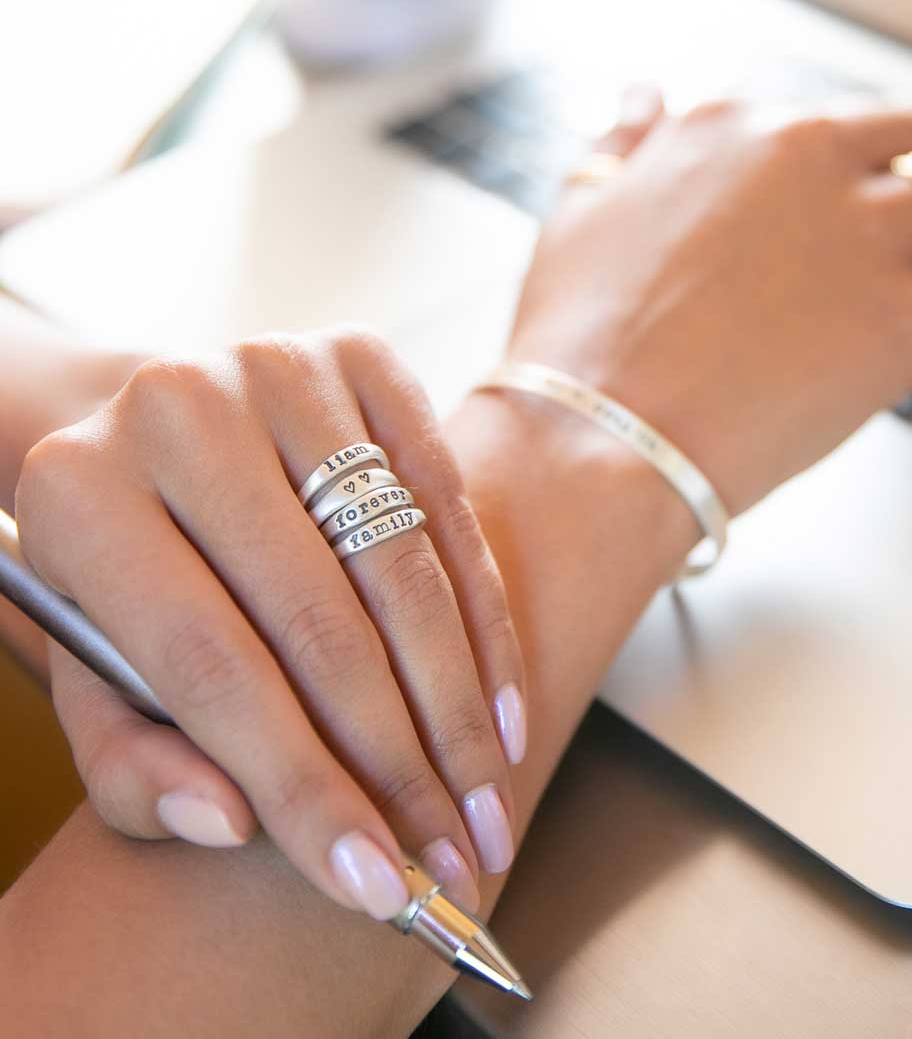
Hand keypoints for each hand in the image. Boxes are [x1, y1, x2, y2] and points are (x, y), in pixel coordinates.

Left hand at [16, 329, 525, 915]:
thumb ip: (136, 763)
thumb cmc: (131, 577)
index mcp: (78, 493)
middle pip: (318, 619)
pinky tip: (503, 709)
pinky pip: (446, 499)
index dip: (302, 790)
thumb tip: (232, 822)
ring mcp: (277, 367)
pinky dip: (484, 616)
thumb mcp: (94, 676)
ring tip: (485, 802)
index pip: (207, 669)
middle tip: (451, 854)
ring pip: (398, 562)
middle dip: (399, 761)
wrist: (168, 443)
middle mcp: (175, 407)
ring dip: (455, 702)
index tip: (373, 884)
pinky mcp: (359, 357)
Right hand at [508, 90, 911, 515]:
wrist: (596, 431)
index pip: (823, 119)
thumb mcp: (578, 213)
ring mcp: (862, 234)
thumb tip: (640, 98)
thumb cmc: (577, 341)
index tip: (877, 172)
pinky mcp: (905, 319)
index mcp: (726, 130)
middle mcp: (804, 159)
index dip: (861, 148)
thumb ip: (620, 147)